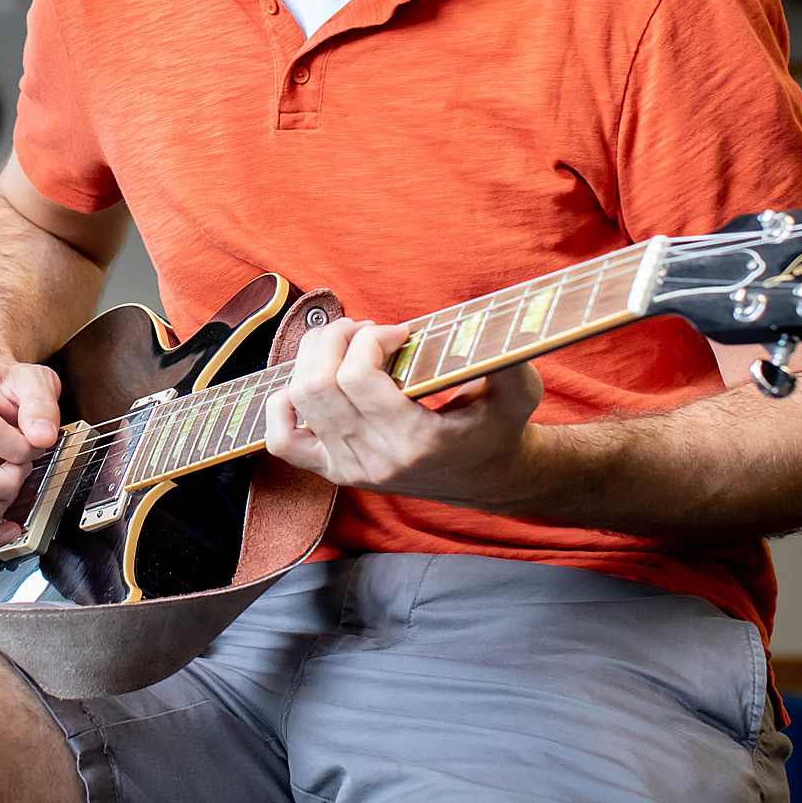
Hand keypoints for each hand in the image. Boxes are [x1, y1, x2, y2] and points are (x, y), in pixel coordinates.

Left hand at [265, 320, 546, 508]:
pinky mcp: (334, 470)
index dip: (371, 339)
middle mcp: (374, 459)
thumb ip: (511, 360)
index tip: (398, 331)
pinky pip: (283, 440)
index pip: (359, 379)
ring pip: (298, 400)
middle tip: (364, 328)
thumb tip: (499, 324)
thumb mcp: (519, 392)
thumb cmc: (498, 427)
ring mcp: (349, 468)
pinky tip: (310, 380)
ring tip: (344, 343)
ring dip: (314, 356)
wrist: (486, 477)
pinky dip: (282, 403)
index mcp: (415, 441)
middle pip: (319, 385)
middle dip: (336, 339)